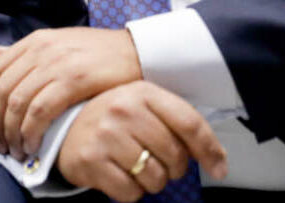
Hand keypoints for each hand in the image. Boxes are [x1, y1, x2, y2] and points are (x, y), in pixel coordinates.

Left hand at [0, 27, 140, 158]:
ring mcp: (56, 63)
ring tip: (17, 150)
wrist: (137, 51)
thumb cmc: (98, 53)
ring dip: (12, 132)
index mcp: (34, 41)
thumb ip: (26, 52)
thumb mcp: (58, 44)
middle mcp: (40, 49)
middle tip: (0, 145)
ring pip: (18, 103)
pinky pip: (40, 110)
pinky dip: (31, 132)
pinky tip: (33, 145)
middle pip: (2, 91)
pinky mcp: (73, 79)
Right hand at [57, 81, 226, 201]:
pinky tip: (119, 173)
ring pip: (155, 178)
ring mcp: (106, 135)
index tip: (220, 169)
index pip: (189, 122)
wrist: (65, 125)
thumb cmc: (115, 119)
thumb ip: (180, 126)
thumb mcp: (146, 108)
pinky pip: (130, 193)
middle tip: (156, 160)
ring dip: (151, 181)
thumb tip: (219, 163)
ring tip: (135, 165)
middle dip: (173, 168)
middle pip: (175, 156)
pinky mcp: (91, 161)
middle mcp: (124, 109)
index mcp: (143, 92)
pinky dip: (130, 191)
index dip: (210, 150)